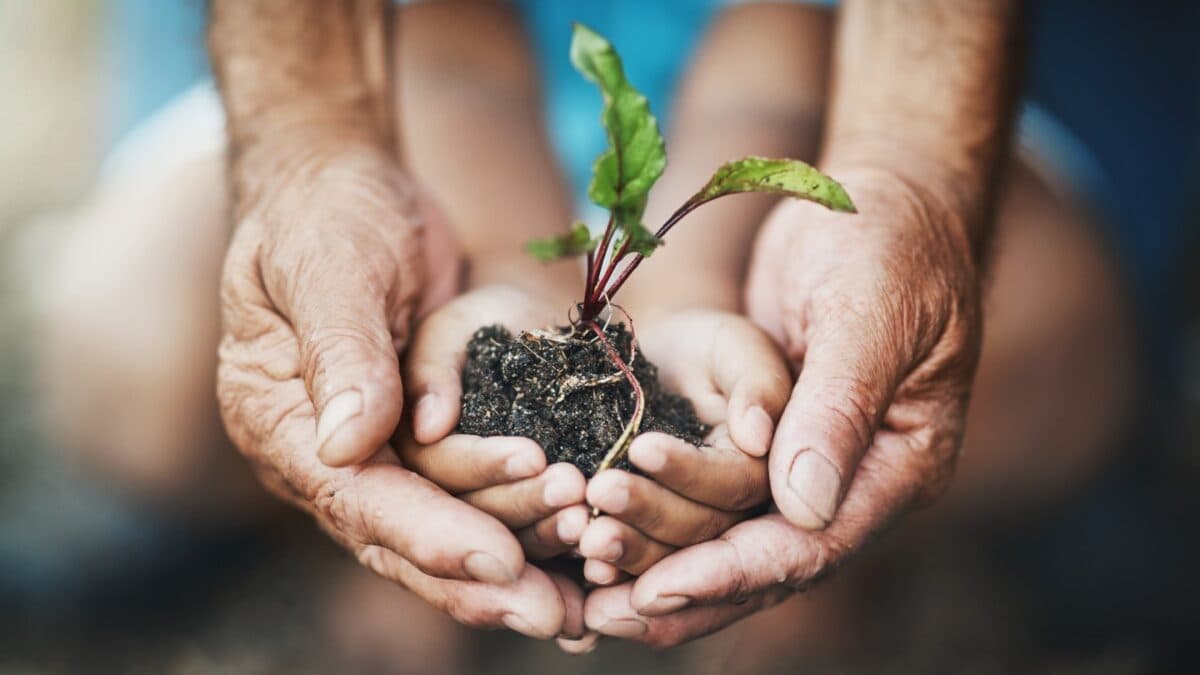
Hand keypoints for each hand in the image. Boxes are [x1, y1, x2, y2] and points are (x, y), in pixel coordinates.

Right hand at [217, 153, 578, 637]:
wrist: (344, 187)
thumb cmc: (327, 213)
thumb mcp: (329, 265)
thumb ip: (341, 351)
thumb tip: (347, 445)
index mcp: (279, 421)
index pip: (357, 497)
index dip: (429, 534)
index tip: (500, 563)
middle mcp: (321, 455)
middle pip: (400, 538)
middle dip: (479, 579)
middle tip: (558, 615)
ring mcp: (372, 453)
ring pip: (442, 530)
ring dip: (513, 561)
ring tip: (584, 596)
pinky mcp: (419, 441)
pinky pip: (469, 498)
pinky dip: (519, 528)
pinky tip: (575, 560)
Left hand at [581, 167, 983, 645]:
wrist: (877, 198)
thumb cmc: (887, 242)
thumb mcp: (869, 314)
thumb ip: (839, 406)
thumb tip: (803, 508)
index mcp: (899, 465)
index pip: (814, 544)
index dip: (734, 571)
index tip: (660, 590)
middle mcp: (855, 481)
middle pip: (767, 564)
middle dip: (685, 590)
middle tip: (600, 615)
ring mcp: (810, 463)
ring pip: (733, 541)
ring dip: (662, 567)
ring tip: (588, 598)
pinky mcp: (767, 442)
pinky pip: (712, 498)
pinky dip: (662, 522)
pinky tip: (601, 544)